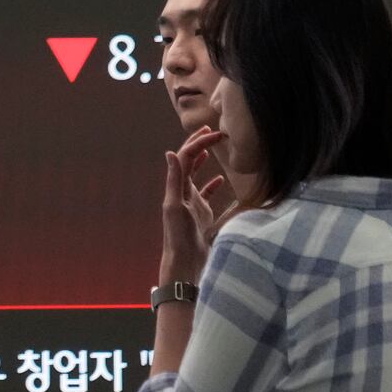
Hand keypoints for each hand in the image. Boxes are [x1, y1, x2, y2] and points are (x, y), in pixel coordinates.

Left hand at [162, 126, 225, 281]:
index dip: (199, 142)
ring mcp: (192, 202)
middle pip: (190, 161)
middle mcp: (183, 192)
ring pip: (197, 176)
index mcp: (177, 187)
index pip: (187, 156)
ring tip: (213, 147)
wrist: (185, 261)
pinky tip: (221, 179)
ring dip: (203, 160)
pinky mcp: (201, 214)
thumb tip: (170, 152)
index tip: (215, 133)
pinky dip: (212, 185)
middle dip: (199, 144)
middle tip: (212, 130)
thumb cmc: (179, 235)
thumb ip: (174, 180)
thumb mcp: (175, 205)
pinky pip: (207, 195)